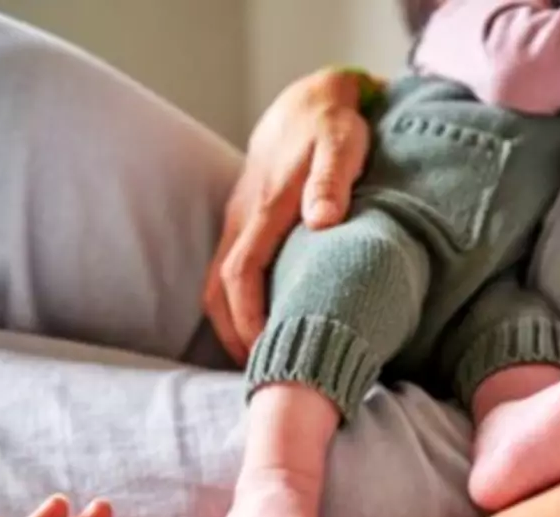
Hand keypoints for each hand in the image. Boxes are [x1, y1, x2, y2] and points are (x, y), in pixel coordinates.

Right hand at [203, 68, 372, 363]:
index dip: (248, 318)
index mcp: (264, 209)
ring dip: (229, 323)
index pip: (241, 274)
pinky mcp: (244, 223)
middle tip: (259, 371)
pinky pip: (227, 271)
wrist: (307, 102)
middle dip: (233, 334)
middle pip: (218, 289)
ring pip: (217, 282)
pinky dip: (233, 304)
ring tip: (255, 358)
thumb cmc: (332, 128)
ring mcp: (238, 220)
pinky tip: (255, 324)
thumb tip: (321, 221)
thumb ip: (332, 180)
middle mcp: (242, 218)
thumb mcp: (342, 145)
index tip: (265, 351)